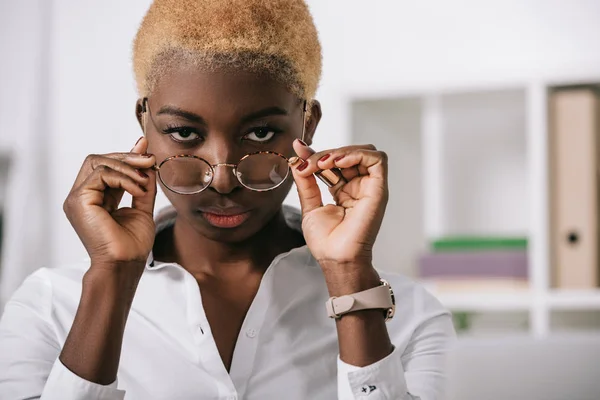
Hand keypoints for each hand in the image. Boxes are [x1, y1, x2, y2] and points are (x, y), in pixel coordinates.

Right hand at [63, 137, 156, 268]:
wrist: (125, 264)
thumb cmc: (132, 244)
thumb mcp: (142, 206)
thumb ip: (142, 184)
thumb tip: (147, 161)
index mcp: (94, 197)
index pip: (105, 166)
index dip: (126, 156)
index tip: (147, 151)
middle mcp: (82, 196)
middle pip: (98, 160)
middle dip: (127, 157)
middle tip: (149, 160)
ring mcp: (77, 198)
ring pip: (98, 163)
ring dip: (127, 167)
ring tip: (144, 180)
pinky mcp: (79, 200)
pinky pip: (101, 174)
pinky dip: (123, 178)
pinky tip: (137, 190)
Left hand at [290, 139, 388, 272]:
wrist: (335, 258)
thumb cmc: (326, 240)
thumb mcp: (309, 204)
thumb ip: (305, 180)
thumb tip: (297, 156)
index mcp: (344, 189)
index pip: (334, 161)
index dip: (317, 153)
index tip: (299, 151)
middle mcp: (359, 186)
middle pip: (349, 154)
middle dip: (327, 153)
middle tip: (309, 163)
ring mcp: (370, 187)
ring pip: (364, 152)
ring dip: (341, 151)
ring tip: (323, 163)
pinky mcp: (378, 189)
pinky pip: (377, 160)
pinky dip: (358, 154)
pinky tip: (338, 162)